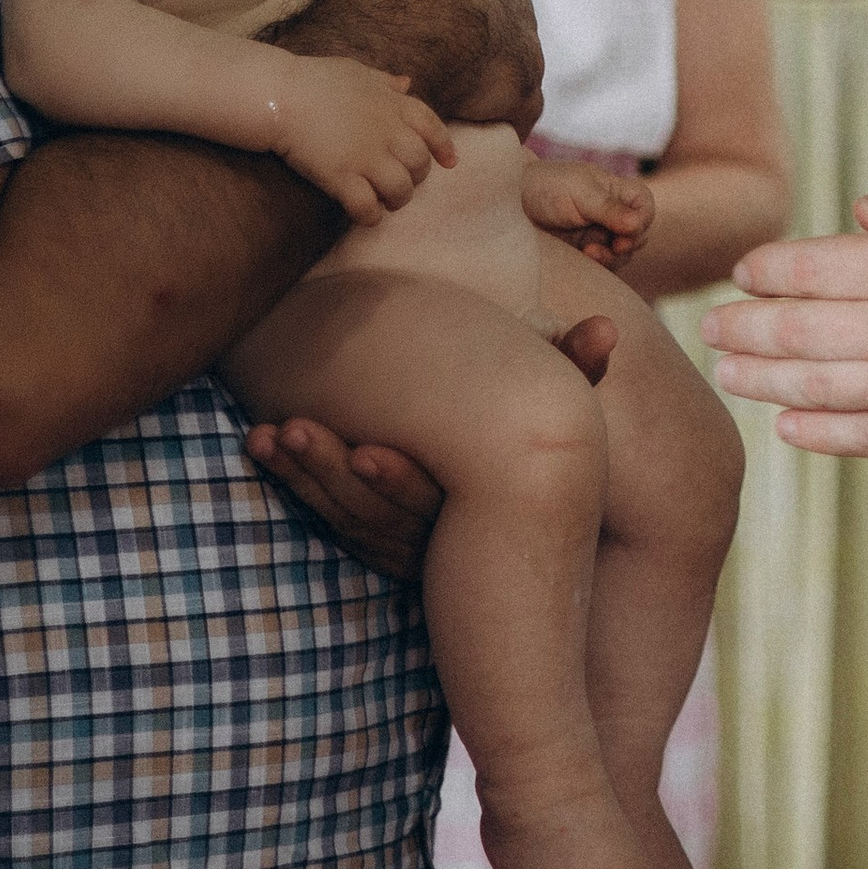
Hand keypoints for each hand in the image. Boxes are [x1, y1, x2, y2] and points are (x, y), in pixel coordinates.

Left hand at [248, 319, 614, 577]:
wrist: (524, 506)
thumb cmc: (541, 442)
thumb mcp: (559, 410)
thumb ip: (575, 369)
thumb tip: (607, 327)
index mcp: (479, 508)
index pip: (431, 505)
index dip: (395, 483)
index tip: (362, 450)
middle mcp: (437, 536)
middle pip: (375, 517)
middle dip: (329, 476)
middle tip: (292, 431)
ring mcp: (402, 541)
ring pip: (345, 519)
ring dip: (303, 477)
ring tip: (268, 435)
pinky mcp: (371, 534)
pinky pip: (326, 518)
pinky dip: (293, 484)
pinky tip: (260, 446)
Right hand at [270, 56, 457, 224]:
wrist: (278, 95)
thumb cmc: (314, 80)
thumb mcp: (357, 71)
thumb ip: (384, 81)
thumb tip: (407, 83)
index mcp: (394, 105)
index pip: (433, 128)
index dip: (443, 148)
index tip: (449, 162)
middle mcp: (388, 132)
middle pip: (420, 164)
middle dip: (416, 178)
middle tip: (400, 183)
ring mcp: (366, 155)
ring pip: (400, 190)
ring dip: (396, 200)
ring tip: (385, 202)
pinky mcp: (341, 176)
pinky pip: (367, 206)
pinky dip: (370, 216)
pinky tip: (364, 216)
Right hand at [330, 0, 546, 132]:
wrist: (422, 6)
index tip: (427, 2)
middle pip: (500, 15)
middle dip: (475, 31)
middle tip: (434, 51)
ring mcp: (523, 45)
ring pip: (514, 63)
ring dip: (490, 76)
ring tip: (450, 92)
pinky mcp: (517, 90)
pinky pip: (515, 108)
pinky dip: (496, 116)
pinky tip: (470, 123)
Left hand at [522, 157, 653, 269]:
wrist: (506, 205)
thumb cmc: (543, 186)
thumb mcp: (579, 192)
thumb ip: (609, 208)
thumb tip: (637, 224)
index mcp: (614, 191)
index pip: (644, 207)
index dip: (641, 222)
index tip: (625, 233)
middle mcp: (610, 214)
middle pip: (638, 235)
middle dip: (628, 244)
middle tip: (612, 248)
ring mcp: (596, 235)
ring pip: (622, 255)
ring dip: (612, 257)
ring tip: (591, 253)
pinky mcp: (582, 254)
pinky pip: (603, 266)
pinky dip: (600, 266)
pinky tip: (586, 258)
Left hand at [703, 186, 867, 455]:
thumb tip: (858, 218)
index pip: (809, 267)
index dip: (767, 269)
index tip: (745, 271)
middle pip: (795, 332)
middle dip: (743, 329)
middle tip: (713, 327)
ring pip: (814, 391)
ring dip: (761, 382)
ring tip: (731, 374)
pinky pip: (861, 437)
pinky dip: (817, 433)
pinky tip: (789, 426)